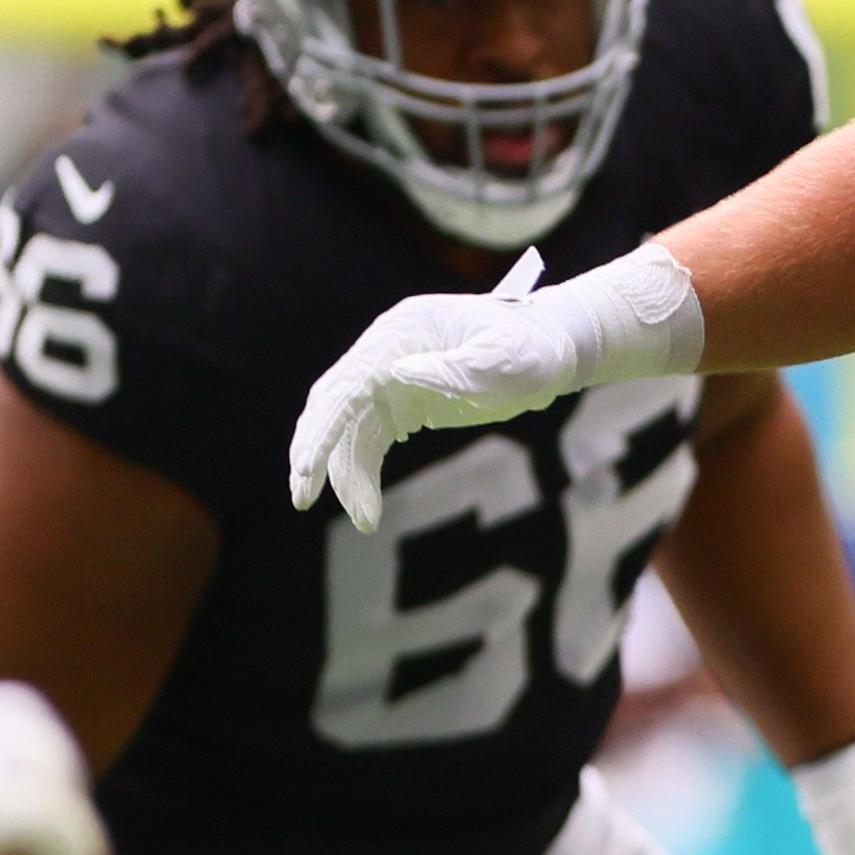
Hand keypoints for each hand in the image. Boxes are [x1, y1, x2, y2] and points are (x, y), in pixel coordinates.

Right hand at [286, 243, 706, 531]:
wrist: (552, 347)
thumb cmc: (533, 348)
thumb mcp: (507, 359)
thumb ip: (460, 368)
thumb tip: (402, 372)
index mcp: (399, 334)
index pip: (345, 385)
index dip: (322, 427)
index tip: (305, 467)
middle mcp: (384, 353)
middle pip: (331, 405)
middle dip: (314, 452)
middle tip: (301, 498)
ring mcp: (389, 377)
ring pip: (347, 430)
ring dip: (343, 474)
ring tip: (366, 519)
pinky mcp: (402, 403)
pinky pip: (368, 442)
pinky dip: (361, 474)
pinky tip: (367, 508)